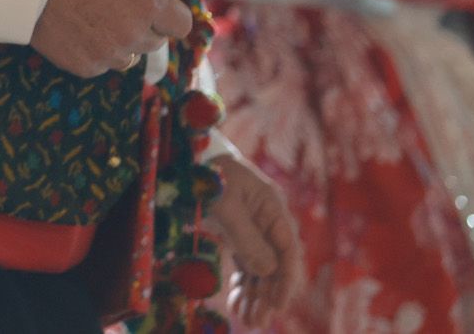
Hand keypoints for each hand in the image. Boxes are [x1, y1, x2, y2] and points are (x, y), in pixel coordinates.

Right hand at [29, 0, 191, 76]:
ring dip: (121, 39)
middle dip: (144, 23)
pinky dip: (94, 48)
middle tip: (116, 2)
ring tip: (94, 14)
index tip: (154, 2)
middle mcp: (134, 37)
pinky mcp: (85, 66)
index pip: (182, 24)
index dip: (171, 12)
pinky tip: (77, 27)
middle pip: (155, 40)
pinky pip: (101, 62)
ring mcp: (109, 55)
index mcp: (149, 6)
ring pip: (129, 54)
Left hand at [206, 156, 304, 326]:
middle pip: (275, 264)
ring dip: (256, 295)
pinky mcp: (237, 235)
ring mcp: (253, 230)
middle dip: (268, 295)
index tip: (278, 305)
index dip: (286, 280)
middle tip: (257, 322)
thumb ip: (247, 237)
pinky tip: (236, 304)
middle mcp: (267, 221)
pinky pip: (245, 265)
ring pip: (260, 269)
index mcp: (272, 208)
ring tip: (248, 321)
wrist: (185, 156)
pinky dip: (242, 284)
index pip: (288, 250)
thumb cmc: (206, 174)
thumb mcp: (225, 205)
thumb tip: (270, 270)